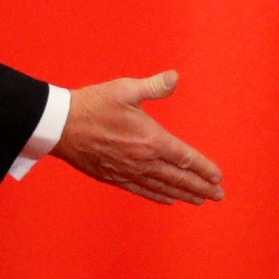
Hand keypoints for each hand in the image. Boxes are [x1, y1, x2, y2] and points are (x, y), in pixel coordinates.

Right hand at [50, 70, 223, 205]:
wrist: (60, 125)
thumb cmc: (94, 104)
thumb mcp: (125, 89)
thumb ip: (154, 86)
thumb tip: (175, 77)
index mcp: (151, 140)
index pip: (185, 158)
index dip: (203, 168)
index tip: (217, 177)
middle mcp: (143, 160)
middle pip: (178, 178)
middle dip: (201, 187)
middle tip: (218, 195)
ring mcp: (128, 172)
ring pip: (162, 187)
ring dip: (183, 194)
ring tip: (200, 200)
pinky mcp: (114, 177)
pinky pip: (141, 190)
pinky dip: (157, 196)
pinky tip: (168, 200)